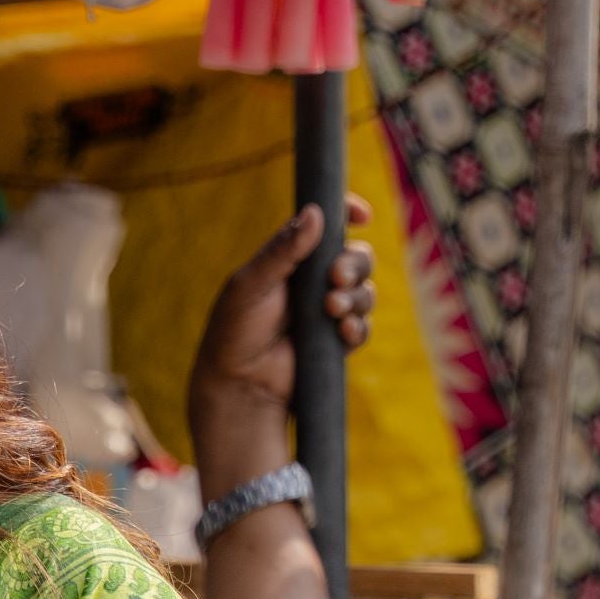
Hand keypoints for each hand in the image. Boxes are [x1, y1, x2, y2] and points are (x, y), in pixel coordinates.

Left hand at [187, 198, 374, 498]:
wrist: (238, 385)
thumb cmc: (234, 331)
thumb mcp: (251, 285)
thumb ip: (282, 250)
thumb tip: (315, 214)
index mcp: (292, 257)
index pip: (327, 226)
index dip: (347, 213)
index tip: (361, 214)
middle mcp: (314, 280)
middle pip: (357, 256)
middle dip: (355, 263)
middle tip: (335, 278)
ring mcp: (327, 310)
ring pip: (365, 291)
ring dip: (356, 297)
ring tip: (331, 310)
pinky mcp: (335, 341)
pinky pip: (362, 327)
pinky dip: (357, 327)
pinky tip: (342, 331)